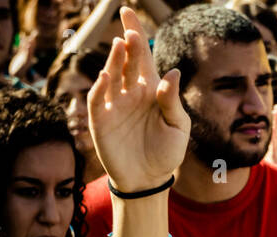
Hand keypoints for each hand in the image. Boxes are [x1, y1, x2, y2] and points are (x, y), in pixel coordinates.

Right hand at [87, 5, 188, 191]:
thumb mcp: (178, 127)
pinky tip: (107, 75)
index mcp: (151, 90)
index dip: (135, 34)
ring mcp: (114, 105)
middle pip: (126, 62)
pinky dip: (101, 87)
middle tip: (129, 32)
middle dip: (127, 46)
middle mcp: (130, 92)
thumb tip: (172, 73)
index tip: (128, 12)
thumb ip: (172, 101)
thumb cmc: (167, 153)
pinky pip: (99, 99)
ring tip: (120, 46)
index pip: (142, 57)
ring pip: (111, 76)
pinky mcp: (101, 120)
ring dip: (114, 61)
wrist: (149, 180)